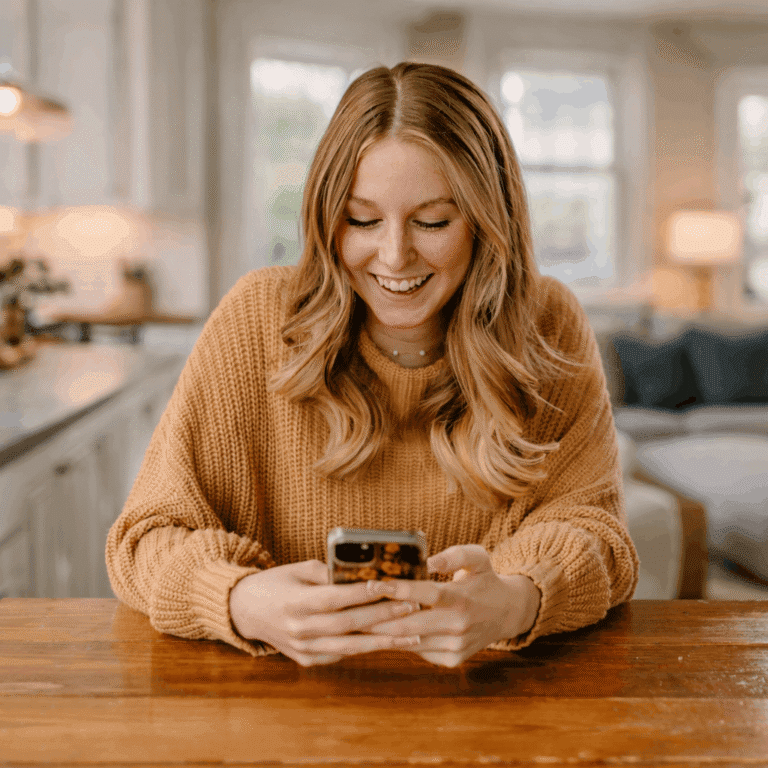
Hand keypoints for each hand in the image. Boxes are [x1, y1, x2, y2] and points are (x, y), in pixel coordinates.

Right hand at [229, 560, 420, 665]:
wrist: (245, 611)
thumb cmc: (276, 583)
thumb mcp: (297, 568)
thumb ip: (326, 571)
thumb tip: (361, 570)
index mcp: (296, 602)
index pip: (335, 598)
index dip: (363, 593)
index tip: (389, 585)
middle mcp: (300, 629)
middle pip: (348, 624)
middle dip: (383, 616)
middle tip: (412, 606)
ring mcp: (303, 649)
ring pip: (350, 647)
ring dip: (384, 641)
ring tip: (413, 634)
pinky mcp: (308, 660)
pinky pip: (341, 655)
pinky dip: (365, 648)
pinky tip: (389, 642)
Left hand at [366, 544, 540, 667]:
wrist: (507, 613)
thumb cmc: (485, 580)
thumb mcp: (478, 557)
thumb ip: (454, 555)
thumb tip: (428, 560)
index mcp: (461, 598)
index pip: (424, 594)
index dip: (397, 590)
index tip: (372, 584)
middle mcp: (457, 626)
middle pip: (409, 624)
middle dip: (377, 618)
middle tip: (352, 610)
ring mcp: (454, 646)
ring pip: (410, 641)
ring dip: (383, 633)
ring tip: (358, 622)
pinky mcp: (451, 660)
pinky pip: (418, 651)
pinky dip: (400, 641)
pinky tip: (382, 632)